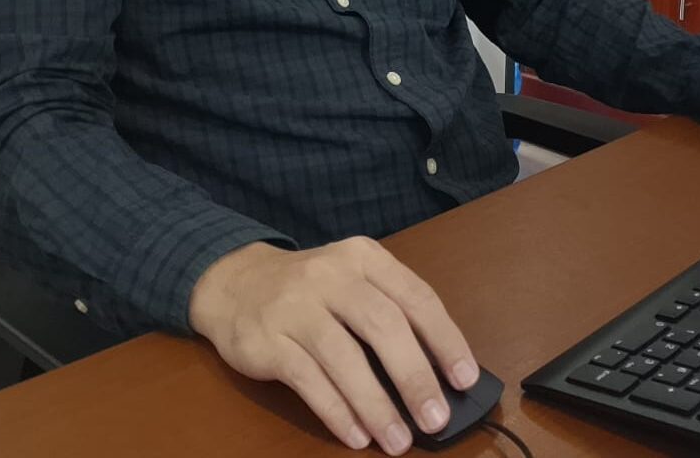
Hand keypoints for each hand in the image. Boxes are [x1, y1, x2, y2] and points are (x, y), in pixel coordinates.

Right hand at [188, 238, 478, 453]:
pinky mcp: (267, 339)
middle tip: (436, 418)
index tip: (465, 379)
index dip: (445, 340)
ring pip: (345, 357)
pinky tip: (357, 435)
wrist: (234, 282)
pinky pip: (308, 379)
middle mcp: (332, 276)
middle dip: (415, 377)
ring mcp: (296, 306)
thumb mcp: (354, 281)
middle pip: (383, 326)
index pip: (416, 297)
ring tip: (398, 441)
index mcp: (365, 259)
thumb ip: (392, 313)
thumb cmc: (311, 290)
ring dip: (376, 405)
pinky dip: (336, 410)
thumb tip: (438, 373)